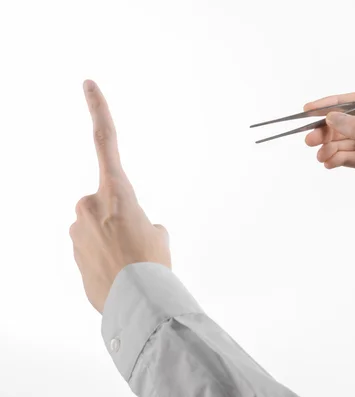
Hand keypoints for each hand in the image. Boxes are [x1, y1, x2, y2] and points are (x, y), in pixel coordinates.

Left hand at [69, 80, 170, 312]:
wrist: (137, 303)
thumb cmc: (153, 264)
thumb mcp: (160, 236)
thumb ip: (143, 223)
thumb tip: (132, 230)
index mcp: (116, 192)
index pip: (106, 141)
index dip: (98, 110)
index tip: (87, 84)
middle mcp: (89, 204)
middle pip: (106, 200)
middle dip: (119, 214)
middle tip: (137, 240)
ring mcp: (76, 229)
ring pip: (97, 225)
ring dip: (112, 237)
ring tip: (130, 259)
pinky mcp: (72, 252)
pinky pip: (91, 245)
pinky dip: (104, 255)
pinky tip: (117, 270)